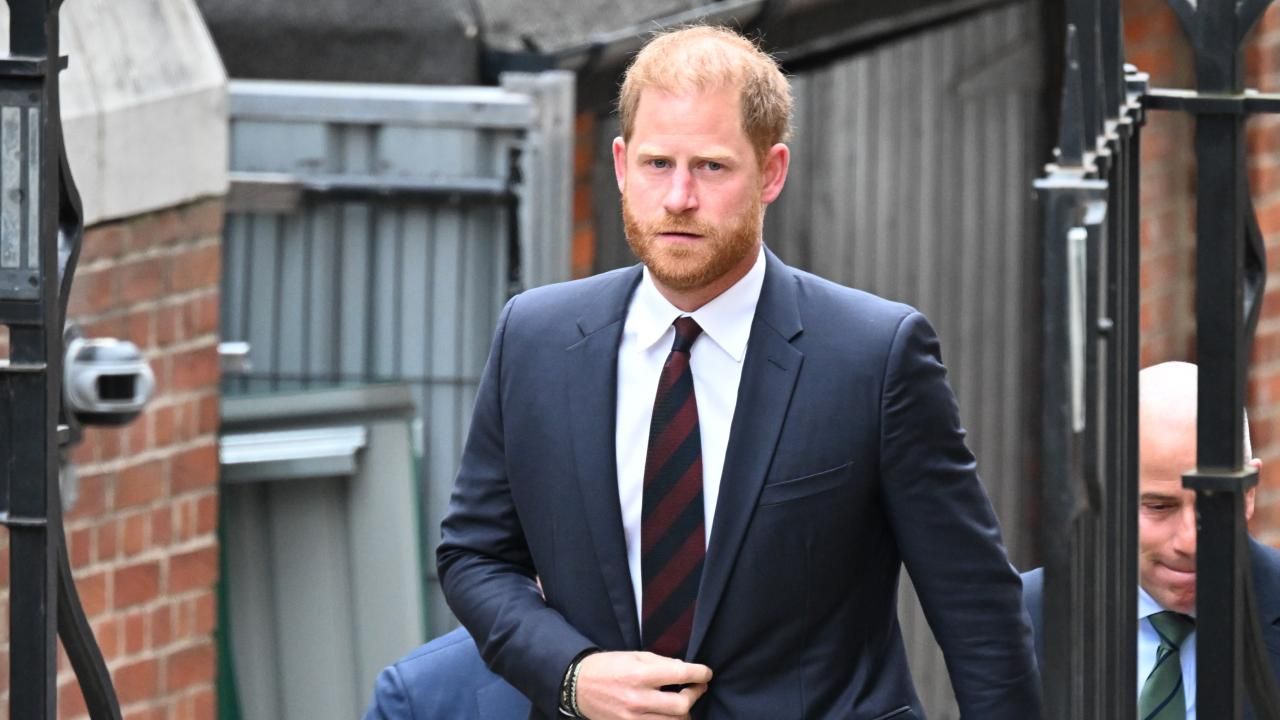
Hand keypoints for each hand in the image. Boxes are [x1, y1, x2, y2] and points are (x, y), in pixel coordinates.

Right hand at [574, 651, 711, 718]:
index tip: (706, 673)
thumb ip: (661, 663)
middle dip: (695, 695)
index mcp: (640, 675)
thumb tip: (684, 670)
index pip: (681, 675)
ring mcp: (634, 718)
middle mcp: (638, 699)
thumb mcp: (634, 656)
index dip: (700, 674)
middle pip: (682, 705)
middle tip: (696, 688)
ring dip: (684, 712)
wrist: (578, 686)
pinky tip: (668, 714)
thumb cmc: (607, 666)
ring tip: (682, 702)